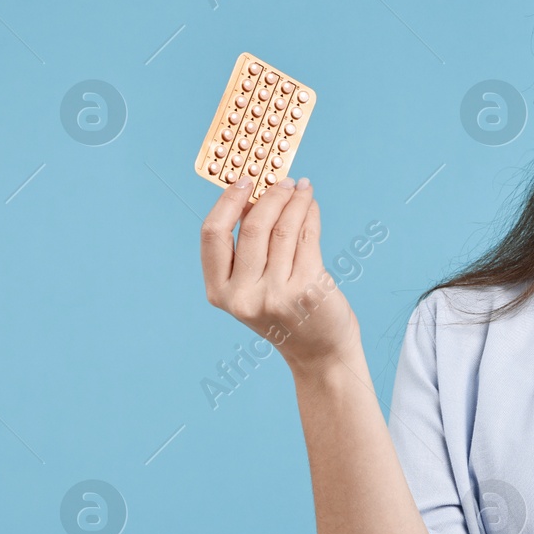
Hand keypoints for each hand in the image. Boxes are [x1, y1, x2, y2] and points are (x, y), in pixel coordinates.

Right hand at [200, 176, 357, 371]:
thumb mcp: (253, 289)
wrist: (320, 352)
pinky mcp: (307, 289)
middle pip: (252, 226)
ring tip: (302, 188)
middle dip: (270, 196)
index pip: (213, 235)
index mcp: (219, 292)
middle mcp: (243, 296)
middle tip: (283, 180)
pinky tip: (312, 205)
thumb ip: (249, 251)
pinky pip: (308, 239)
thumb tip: (257, 196)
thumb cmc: (287, 314)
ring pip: (283, 229)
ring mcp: (275, 294)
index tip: (243, 181)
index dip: (227, 202)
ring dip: (295, 200)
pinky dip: (310, 215)